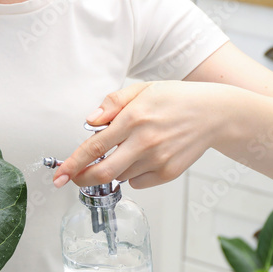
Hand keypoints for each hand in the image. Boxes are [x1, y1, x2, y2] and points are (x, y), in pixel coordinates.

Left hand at [52, 80, 232, 189]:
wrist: (214, 113)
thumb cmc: (176, 99)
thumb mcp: (141, 89)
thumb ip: (112, 104)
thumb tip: (90, 122)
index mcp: (134, 117)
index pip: (94, 146)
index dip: (73, 163)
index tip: (58, 174)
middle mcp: (145, 141)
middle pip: (103, 172)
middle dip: (82, 179)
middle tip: (72, 178)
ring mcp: (158, 160)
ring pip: (120, 176)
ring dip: (112, 169)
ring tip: (126, 149)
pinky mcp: (169, 173)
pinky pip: (138, 182)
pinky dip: (132, 175)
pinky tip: (143, 157)